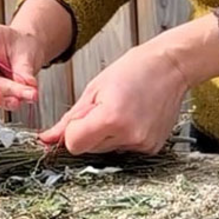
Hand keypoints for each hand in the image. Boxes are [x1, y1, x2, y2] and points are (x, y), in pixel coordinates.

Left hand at [39, 40, 190, 154]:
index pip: (74, 144)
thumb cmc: (135, 69)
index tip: (79, 119)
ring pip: (105, 150)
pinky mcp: (152, 148)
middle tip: (104, 108)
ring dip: (105, 135)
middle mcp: (129, 135)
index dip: (72, 132)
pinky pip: (123, 149)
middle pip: (88, 149)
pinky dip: (122, 137)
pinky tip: (132, 117)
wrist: (171, 67)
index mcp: (111, 118)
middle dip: (88, 132)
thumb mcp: (94, 89)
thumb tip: (48, 138)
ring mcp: (142, 144)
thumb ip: (69, 119)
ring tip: (121, 110)